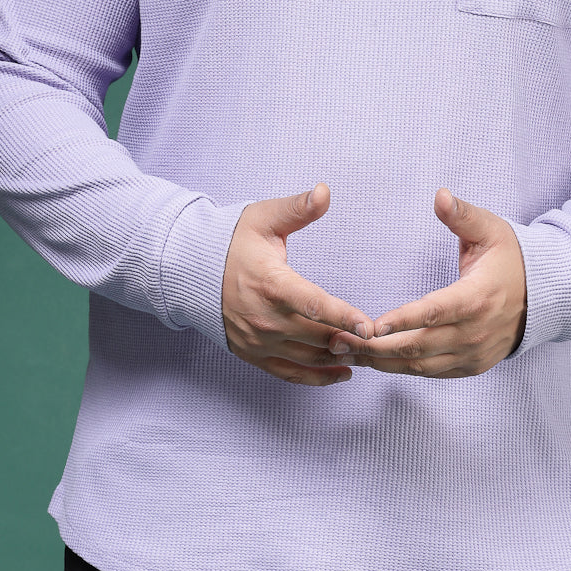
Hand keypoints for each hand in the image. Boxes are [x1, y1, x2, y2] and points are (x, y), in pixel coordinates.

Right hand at [222, 182, 373, 385]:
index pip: (314, 305)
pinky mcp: (253, 354)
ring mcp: (258, 341)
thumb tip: (324, 191)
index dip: (343, 316)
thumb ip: (297, 208)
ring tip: (368, 354)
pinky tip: (342, 374)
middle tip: (380, 341)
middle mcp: (265, 318)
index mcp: (271, 284)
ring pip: (308, 357)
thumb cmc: (232, 241)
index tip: (369, 325)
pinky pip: (290, 374)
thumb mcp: (264, 218)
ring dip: (339, 359)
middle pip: (317, 336)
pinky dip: (318, 378)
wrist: (190, 269)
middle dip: (350, 340)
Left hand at [330, 189, 526, 378]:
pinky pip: (431, 373)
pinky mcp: (471, 366)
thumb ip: (462, 215)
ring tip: (345, 351)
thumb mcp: (490, 229)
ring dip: (381, 361)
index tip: (372, 325)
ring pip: (420, 366)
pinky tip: (374, 360)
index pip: (434, 312)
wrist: (545, 296)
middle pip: (419, 346)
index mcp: (477, 297)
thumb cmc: (510, 258)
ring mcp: (473, 354)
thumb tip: (439, 195)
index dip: (402, 320)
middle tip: (338, 339)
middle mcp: (474, 332)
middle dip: (375, 346)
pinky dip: (401, 368)